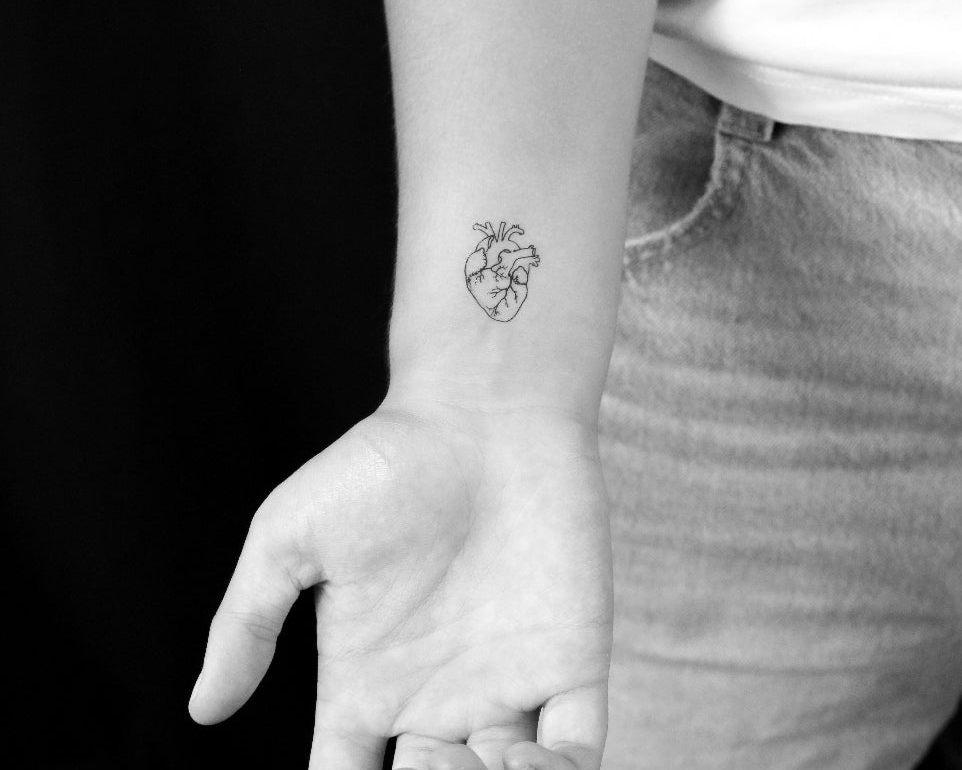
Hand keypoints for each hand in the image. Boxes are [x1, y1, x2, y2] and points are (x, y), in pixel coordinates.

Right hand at [188, 400, 612, 769]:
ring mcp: (508, 685)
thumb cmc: (383, 462)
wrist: (482, 411)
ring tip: (459, 750)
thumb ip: (247, 621)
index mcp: (367, 683)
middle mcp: (437, 698)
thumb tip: (202, 709)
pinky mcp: (570, 665)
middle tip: (419, 757)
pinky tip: (515, 755)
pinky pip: (576, 760)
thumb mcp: (290, 536)